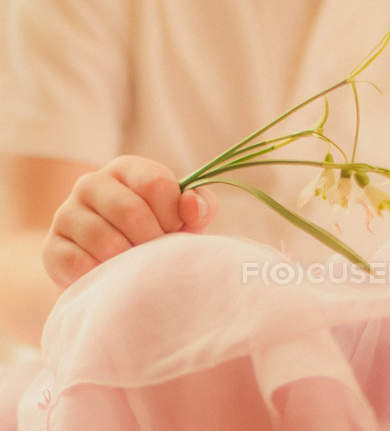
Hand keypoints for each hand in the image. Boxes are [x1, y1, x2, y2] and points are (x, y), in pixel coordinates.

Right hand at [42, 155, 217, 287]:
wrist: (113, 268)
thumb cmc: (157, 236)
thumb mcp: (184, 219)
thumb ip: (199, 206)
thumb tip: (191, 205)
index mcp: (127, 169)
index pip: (156, 183)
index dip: (173, 214)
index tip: (175, 229)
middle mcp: (91, 183)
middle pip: (130, 211)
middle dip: (153, 240)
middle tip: (157, 254)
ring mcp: (66, 214)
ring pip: (105, 240)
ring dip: (129, 260)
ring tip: (136, 265)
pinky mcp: (51, 247)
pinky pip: (80, 264)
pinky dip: (103, 275)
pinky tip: (111, 274)